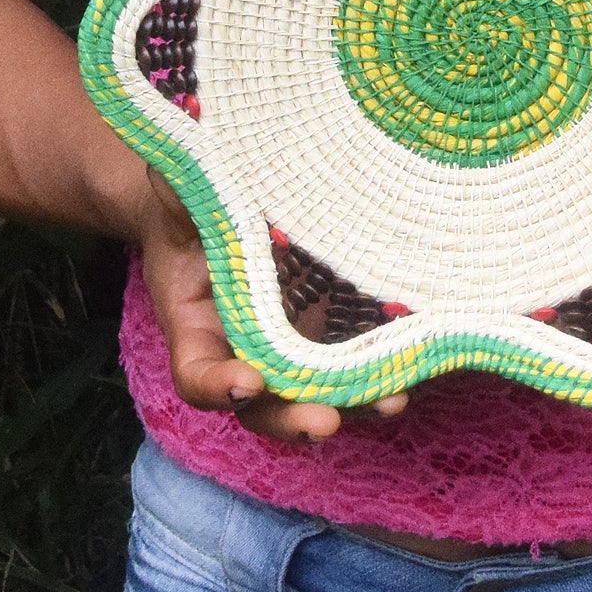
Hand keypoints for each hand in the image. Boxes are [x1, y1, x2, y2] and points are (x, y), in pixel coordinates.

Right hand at [134, 175, 407, 442]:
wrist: (225, 204)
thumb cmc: (192, 205)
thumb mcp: (178, 198)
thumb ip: (178, 196)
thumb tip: (181, 170)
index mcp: (197, 327)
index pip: (198, 375)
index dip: (218, 387)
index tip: (247, 382)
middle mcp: (244, 349)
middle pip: (264, 406)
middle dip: (294, 417)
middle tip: (323, 421)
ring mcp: (291, 342)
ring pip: (317, 390)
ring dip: (352, 401)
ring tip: (389, 401)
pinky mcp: (331, 323)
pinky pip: (353, 353)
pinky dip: (381, 362)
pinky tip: (414, 359)